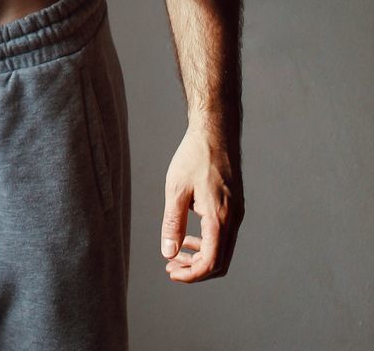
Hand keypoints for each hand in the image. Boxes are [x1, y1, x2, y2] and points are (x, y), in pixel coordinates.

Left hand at [160, 124, 243, 281]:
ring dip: (201, 258)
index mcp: (220, 218)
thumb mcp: (176, 190)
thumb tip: (169, 253)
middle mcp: (233, 220)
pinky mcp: (235, 206)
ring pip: (223, 250)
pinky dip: (208, 243)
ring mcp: (237, 213)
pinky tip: (189, 236)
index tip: (171, 272)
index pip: (211, 263)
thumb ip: (173, 224)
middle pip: (219, 262)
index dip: (191, 275)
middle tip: (172, 267)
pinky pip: (224, 236)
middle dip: (195, 270)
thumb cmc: (194, 157)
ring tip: (177, 254)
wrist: (216, 132)